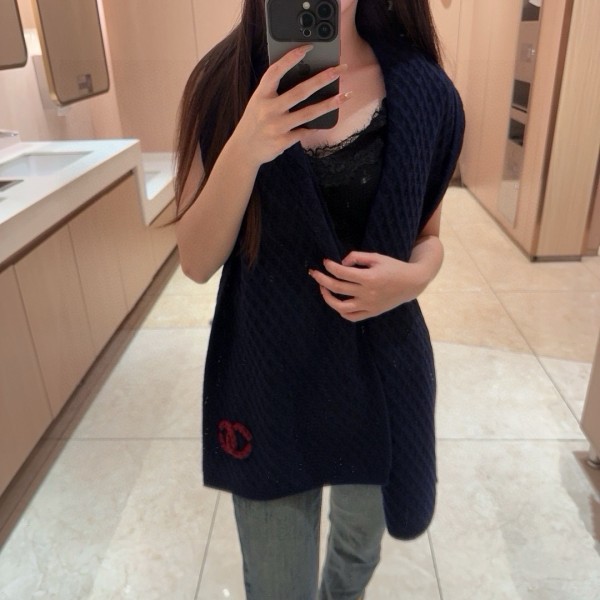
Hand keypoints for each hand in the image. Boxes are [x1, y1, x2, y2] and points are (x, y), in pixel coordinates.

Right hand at [230, 46, 351, 166]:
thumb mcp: (259, 102)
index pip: (276, 71)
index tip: (308, 47)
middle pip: (300, 91)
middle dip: (323, 78)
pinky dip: (316, 126)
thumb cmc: (255, 122)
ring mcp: (276, 126)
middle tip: (341, 68)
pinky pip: (305, 131)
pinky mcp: (282, 141)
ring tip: (345, 96)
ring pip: (308, 113)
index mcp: (261, 95)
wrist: (244, 150)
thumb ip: (275, 91)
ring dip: (329, 104)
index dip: (291, 58)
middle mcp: (268, 109)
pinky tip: (328, 120)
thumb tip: (304, 78)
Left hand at [309, 251, 427, 321]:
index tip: (325, 262)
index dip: (330, 266)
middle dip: (322, 279)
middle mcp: (367, 293)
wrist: (412, 283)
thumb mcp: (377, 257)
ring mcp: (369, 305)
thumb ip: (357, 256)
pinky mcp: (372, 313)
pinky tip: (337, 302)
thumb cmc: (393, 267)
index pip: (341, 272)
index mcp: (369, 278)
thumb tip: (342, 263)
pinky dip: (341, 311)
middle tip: (314, 273)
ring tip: (323, 289)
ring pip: (341, 307)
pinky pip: (352, 317)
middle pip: (337, 288)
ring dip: (328, 298)